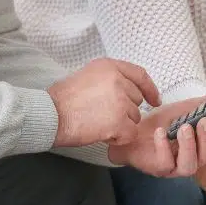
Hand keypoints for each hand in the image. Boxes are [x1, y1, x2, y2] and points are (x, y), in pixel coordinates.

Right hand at [46, 58, 160, 146]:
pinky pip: (130, 134)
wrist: (50, 115)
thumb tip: (127, 90)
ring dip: (120, 125)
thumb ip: (109, 79)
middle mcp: (118, 80)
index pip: (140, 75)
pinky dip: (119, 138)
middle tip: (102, 115)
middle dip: (125, 111)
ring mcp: (120, 101)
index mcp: (110, 66)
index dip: (150, 89)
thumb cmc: (63, 99)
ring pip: (134, 118)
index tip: (154, 100)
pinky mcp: (119, 121)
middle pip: (136, 100)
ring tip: (98, 123)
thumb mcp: (87, 75)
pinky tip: (102, 134)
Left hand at [107, 89, 205, 176]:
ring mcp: (176, 166)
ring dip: (189, 145)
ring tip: (185, 127)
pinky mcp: (158, 168)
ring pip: (190, 165)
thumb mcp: (188, 108)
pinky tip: (161, 132)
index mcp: (203, 146)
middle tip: (205, 120)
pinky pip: (164, 164)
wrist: (134, 130)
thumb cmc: (164, 122)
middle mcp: (193, 159)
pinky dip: (164, 147)